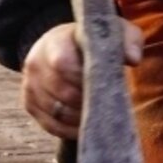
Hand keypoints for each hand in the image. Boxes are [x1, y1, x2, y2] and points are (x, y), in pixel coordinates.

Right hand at [20, 20, 142, 138]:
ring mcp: (30, 85)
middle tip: (107, 104)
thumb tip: (133, 59)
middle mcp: (36, 63)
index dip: (86, 79)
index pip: (64, 64)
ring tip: (99, 114)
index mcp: (55, 42)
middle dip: (88, 102)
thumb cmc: (92, 41)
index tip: (105, 84)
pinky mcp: (29, 104)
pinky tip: (85, 124)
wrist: (61, 44)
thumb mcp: (114, 32)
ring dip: (81, 118)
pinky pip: (50, 125)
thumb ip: (128, 40)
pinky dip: (70, 129)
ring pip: (57, 112)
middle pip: (63, 93)